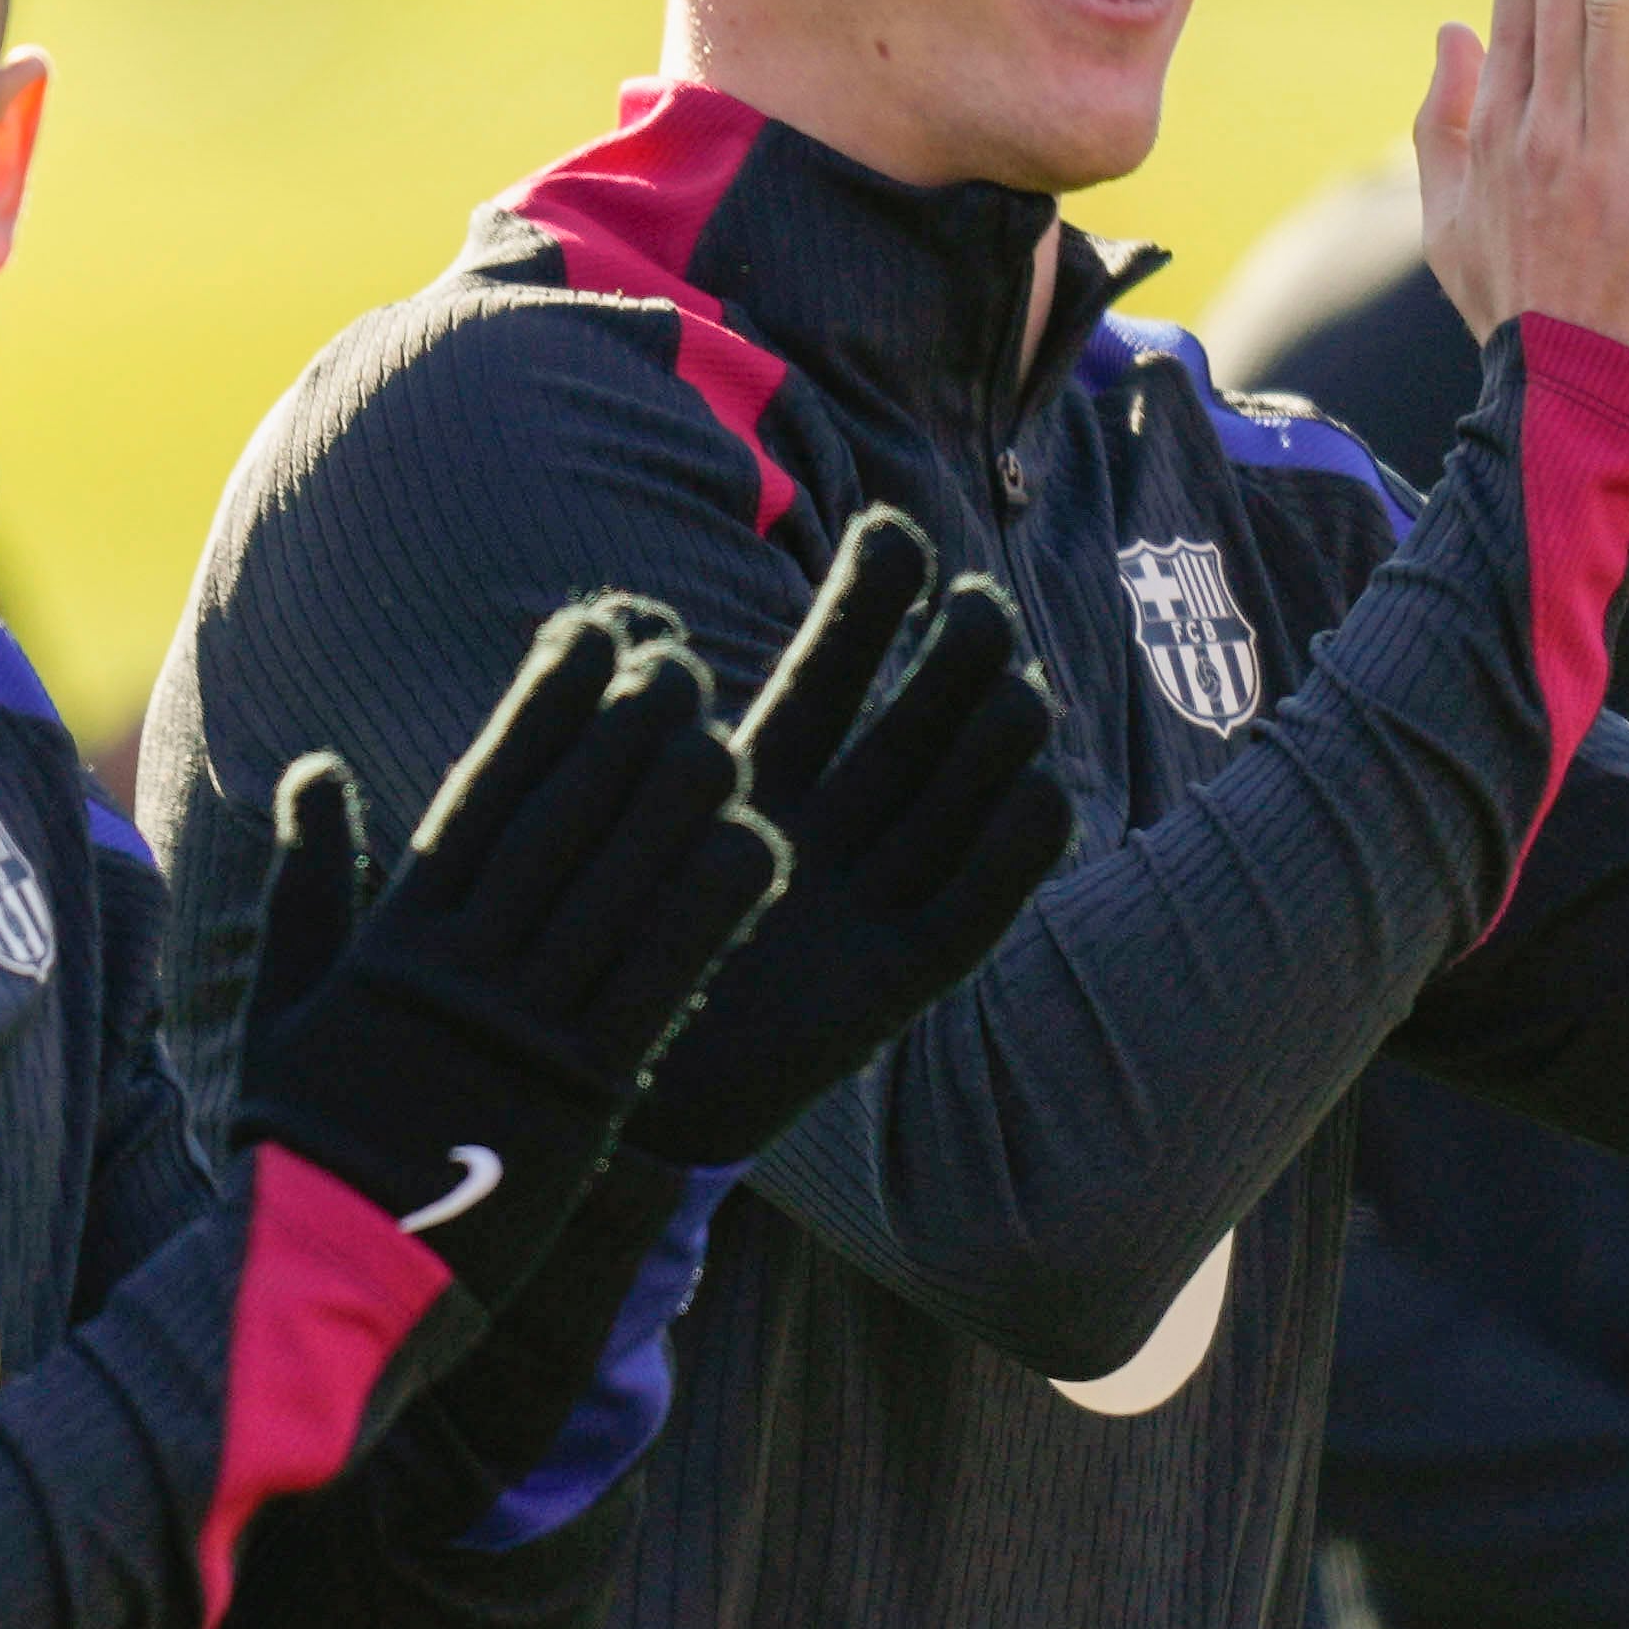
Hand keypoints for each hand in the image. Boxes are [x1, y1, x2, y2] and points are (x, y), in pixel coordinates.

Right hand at [231, 610, 785, 1305]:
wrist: (325, 1273)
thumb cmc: (308, 1136)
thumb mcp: (291, 999)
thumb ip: (311, 880)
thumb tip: (311, 770)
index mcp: (399, 937)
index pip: (482, 791)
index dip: (543, 705)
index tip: (590, 632)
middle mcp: (464, 967)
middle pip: (558, 822)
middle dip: (620, 731)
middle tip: (678, 657)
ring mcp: (523, 1027)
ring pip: (614, 888)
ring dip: (675, 804)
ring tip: (728, 730)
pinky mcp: (581, 1092)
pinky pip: (658, 980)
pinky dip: (708, 909)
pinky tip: (757, 849)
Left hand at [625, 509, 1066, 1168]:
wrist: (582, 1097)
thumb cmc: (583, 944)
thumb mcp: (602, 817)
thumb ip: (632, 728)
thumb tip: (638, 610)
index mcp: (760, 776)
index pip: (830, 672)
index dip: (866, 604)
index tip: (891, 532)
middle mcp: (828, 831)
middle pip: (912, 728)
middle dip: (950, 660)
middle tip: (972, 601)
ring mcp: (867, 904)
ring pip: (954, 806)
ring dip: (994, 743)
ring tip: (1017, 686)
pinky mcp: (892, 986)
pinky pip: (967, 918)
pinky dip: (1010, 862)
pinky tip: (1046, 797)